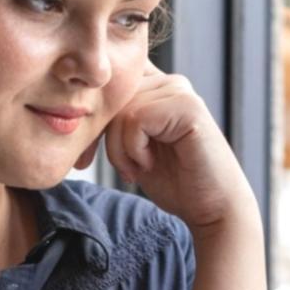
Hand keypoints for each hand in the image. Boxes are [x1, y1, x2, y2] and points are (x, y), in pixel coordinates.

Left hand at [80, 62, 253, 231]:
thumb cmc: (175, 181)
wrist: (212, 207)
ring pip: (120, 111)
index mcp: (155, 87)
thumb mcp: (132, 148)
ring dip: (120, 149)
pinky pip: (136, 119)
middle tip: (124, 169)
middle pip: (110, 99)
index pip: (108, 86)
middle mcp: (168, 81)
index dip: (93, 121)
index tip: (89, 158)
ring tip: (140, 167)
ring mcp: (180, 90)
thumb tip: (77, 110)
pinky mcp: (187, 107)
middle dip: (103, 141)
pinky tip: (151, 163)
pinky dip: (134, 149)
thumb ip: (114, 124)